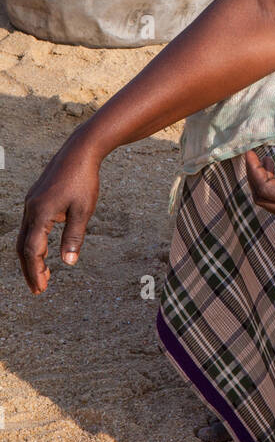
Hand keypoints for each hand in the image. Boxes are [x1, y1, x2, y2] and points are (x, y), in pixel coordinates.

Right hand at [17, 133, 102, 294]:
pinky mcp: (35, 199)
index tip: (41, 288)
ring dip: (32, 257)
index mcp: (41, 213)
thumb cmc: (83, 180)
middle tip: (39, 289)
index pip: (33, 250)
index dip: (36, 271)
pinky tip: (46, 250)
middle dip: (30, 269)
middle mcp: (30, 209)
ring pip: (24, 237)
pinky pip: (30, 226)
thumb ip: (74, 237)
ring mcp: (31, 203)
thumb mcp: (83, 210)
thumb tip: (69, 262)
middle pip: (23, 246)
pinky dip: (35, 242)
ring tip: (44, 274)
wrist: (79, 152)